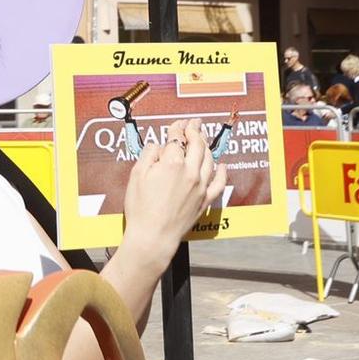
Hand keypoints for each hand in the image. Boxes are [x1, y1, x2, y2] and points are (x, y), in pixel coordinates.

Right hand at [121, 126, 228, 268]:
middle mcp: (190, 172)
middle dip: (196, 130)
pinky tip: (221, 164)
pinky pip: (219, 182)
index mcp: (172, 164)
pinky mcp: (204, 200)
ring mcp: (200, 186)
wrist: (153, 236)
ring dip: (207, 145)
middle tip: (195, 123)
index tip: (177, 124)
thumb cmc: (141, 208)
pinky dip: (222, 171)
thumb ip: (149, 155)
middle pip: (197, 144)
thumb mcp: (136, 175)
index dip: (177, 127)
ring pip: (209, 159)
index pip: (177, 138)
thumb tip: (158, 145)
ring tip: (203, 138)